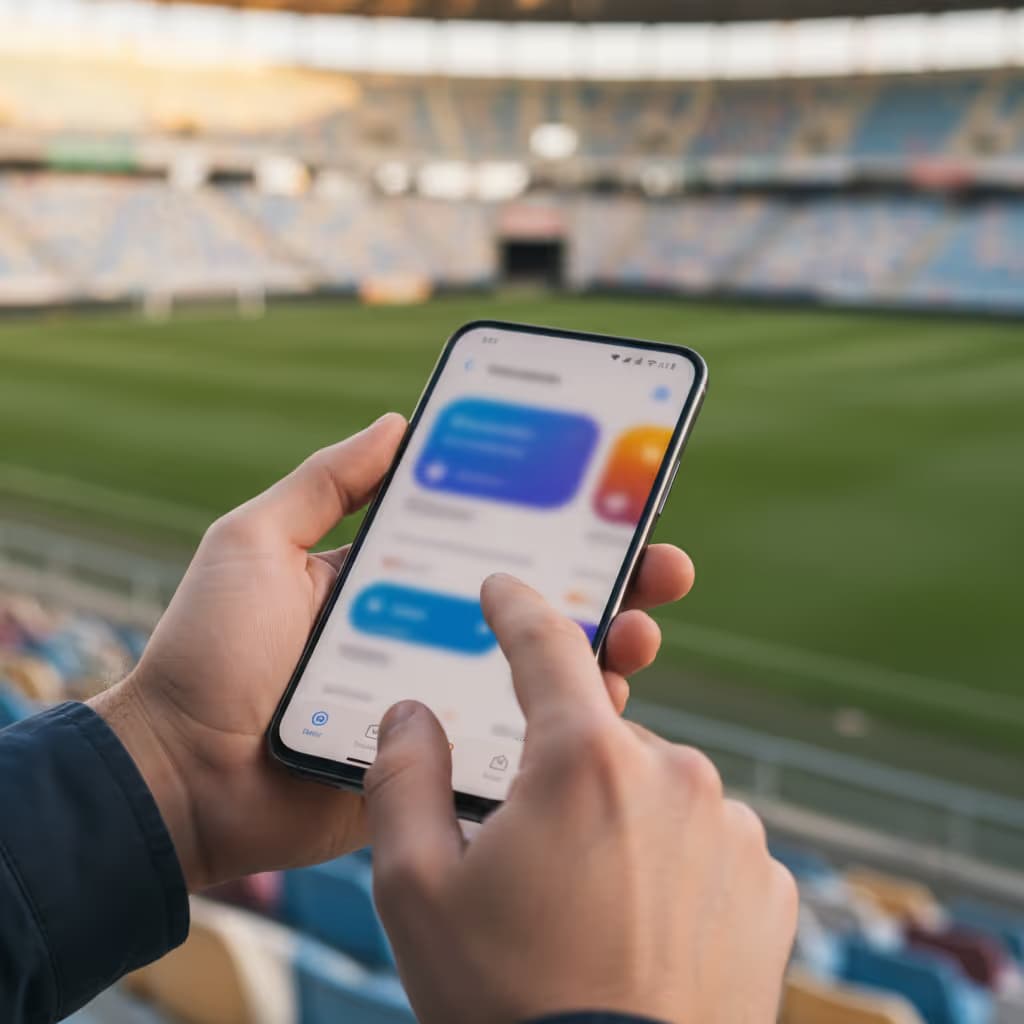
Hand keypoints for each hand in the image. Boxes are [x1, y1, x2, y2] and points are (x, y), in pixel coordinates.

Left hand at [91, 416, 695, 889]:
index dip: (553, 521)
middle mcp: (430, 635)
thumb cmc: (208, 652)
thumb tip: (398, 421)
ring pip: (542, 674)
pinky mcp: (442, 767)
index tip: (610, 495)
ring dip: (605, 649)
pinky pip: (517, 743)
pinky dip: (565, 724)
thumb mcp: (256, 544)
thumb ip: (326, 483)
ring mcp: (441, 702)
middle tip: (661, 564)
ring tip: (641, 630)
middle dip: (608, 581)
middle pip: (535, 605)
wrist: (179, 776)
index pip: (492, 543)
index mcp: (396, 582)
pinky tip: (607, 704)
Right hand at [365, 575, 796, 1023]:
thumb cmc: (508, 1004)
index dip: (517, 608)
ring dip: (616, 820)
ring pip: (652, 788)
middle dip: (559, 772)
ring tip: (587, 908)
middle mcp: (672, 774)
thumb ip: (404, 780)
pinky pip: (704, 840)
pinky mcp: (767, 882)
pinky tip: (641, 927)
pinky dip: (670, 862)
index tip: (502, 588)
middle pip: (597, 737)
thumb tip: (409, 714)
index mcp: (583, 762)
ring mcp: (729, 828)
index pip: (546, 647)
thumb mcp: (417, 893)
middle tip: (530, 856)